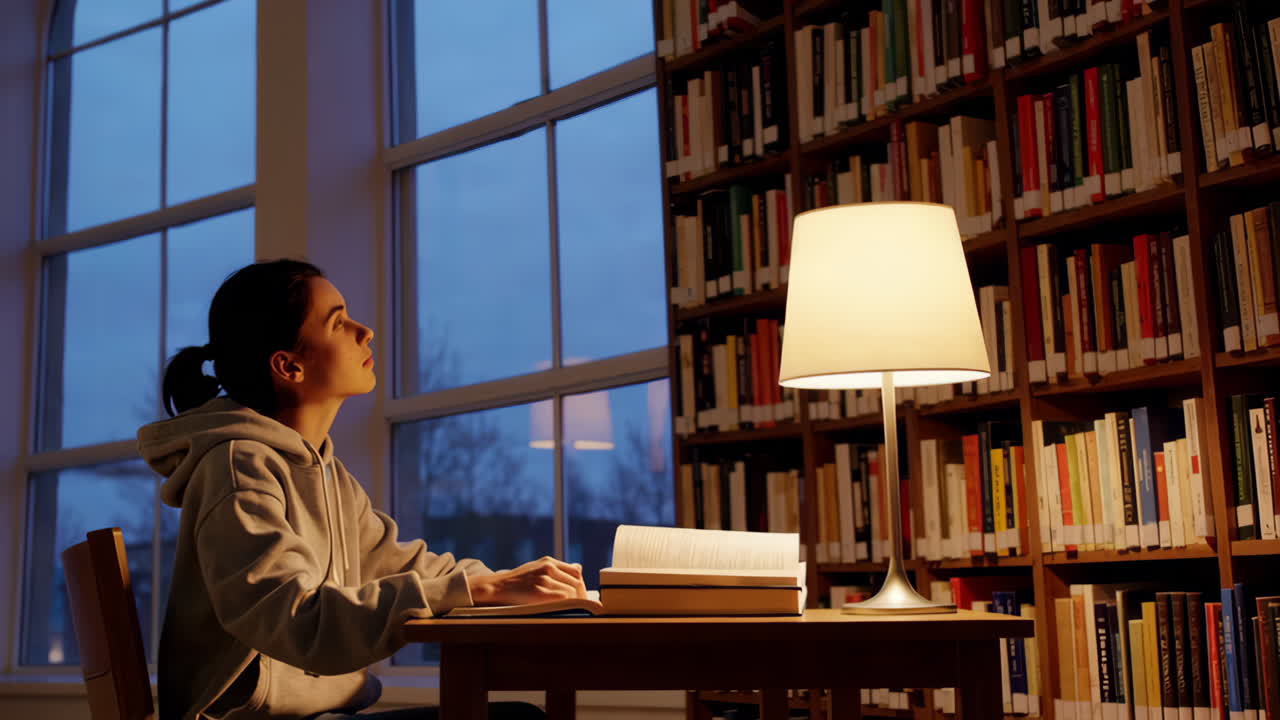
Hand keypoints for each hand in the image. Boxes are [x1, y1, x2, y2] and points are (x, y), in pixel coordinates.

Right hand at [466, 556, 587, 605]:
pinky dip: (567, 605)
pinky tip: (565, 609)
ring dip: (574, 602)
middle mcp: (548, 568)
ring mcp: (543, 580)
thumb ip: (557, 568)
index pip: (575, 571)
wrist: (497, 587)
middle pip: (576, 582)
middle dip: (581, 595)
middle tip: (582, 606)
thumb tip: (579, 568)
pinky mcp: (539, 592)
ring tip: (573, 610)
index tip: (582, 595)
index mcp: (548, 561)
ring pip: (571, 592)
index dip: (581, 584)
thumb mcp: (536, 567)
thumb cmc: (517, 580)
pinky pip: (563, 599)